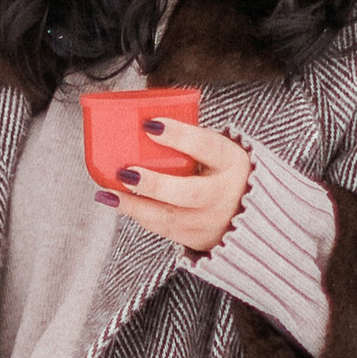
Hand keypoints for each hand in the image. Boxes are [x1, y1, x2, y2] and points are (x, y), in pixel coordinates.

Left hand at [100, 114, 251, 253]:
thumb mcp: (220, 149)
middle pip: (189, 193)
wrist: (249, 212)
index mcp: (231, 162)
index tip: (150, 125)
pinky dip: (136, 214)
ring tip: (108, 192)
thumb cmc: (224, 171)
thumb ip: (192, 138)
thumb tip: (146, 120)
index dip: (179, 136)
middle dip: (155, 184)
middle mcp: (222, 194)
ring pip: (169, 216)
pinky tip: (115, 201)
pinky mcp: (194, 237)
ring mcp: (208, 220)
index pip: (207, 147)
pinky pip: (161, 227)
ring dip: (134, 204)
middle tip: (127, 172)